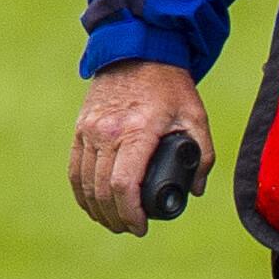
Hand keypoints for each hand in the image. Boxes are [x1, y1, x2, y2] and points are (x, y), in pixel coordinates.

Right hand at [71, 62, 212, 238]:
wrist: (138, 49)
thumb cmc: (170, 85)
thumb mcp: (196, 116)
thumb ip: (203, 155)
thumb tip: (195, 189)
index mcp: (138, 131)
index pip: (123, 184)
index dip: (130, 213)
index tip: (141, 227)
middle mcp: (107, 132)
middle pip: (103, 190)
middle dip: (116, 218)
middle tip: (131, 229)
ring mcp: (90, 130)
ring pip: (85, 183)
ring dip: (98, 209)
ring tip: (114, 223)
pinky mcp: (81, 128)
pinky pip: (74, 169)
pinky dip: (82, 193)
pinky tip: (93, 205)